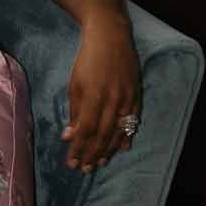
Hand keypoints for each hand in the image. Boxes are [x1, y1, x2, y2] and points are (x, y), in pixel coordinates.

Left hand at [63, 13, 140, 172]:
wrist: (111, 36)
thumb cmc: (87, 60)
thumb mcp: (74, 84)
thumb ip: (74, 111)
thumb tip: (69, 135)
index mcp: (93, 97)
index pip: (85, 131)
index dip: (78, 149)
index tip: (71, 163)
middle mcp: (112, 100)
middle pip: (102, 135)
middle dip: (92, 154)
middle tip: (84, 169)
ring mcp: (127, 98)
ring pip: (118, 131)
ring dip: (108, 149)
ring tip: (99, 163)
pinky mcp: (136, 94)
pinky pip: (132, 120)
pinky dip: (126, 135)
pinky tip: (121, 148)